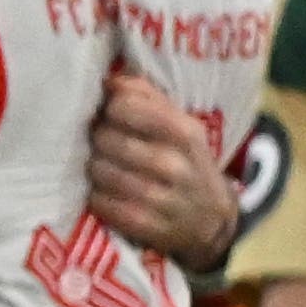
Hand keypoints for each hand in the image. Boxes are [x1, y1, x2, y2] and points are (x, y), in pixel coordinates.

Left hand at [79, 67, 237, 274]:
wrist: (210, 220)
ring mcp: (159, 198)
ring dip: (95, 166)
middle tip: (103, 143)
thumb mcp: (181, 126)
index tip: (112, 115)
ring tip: (104, 166)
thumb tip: (109, 81)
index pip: (124, 107)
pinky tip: (107, 191)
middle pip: (106, 139)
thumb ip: (146, 97)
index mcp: (184, 132)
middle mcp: (174, 164)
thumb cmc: (187, 162)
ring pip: (100, 170)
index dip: (109, 109)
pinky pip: (100, 202)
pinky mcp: (144, 226)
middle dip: (99, 138)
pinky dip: (97, 195)